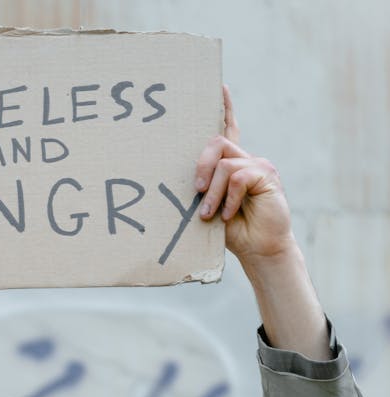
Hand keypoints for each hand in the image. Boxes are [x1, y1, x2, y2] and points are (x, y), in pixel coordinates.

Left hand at [196, 88, 293, 264]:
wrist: (260, 250)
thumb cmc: (235, 233)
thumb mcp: (212, 209)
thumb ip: (205, 190)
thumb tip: (188, 182)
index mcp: (233, 166)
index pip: (230, 130)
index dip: (225, 108)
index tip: (219, 87)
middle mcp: (247, 161)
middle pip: (217, 143)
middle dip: (201, 165)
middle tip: (195, 191)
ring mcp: (258, 166)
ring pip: (224, 164)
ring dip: (211, 192)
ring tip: (209, 214)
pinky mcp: (267, 176)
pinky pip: (238, 177)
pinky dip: (228, 198)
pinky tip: (228, 215)